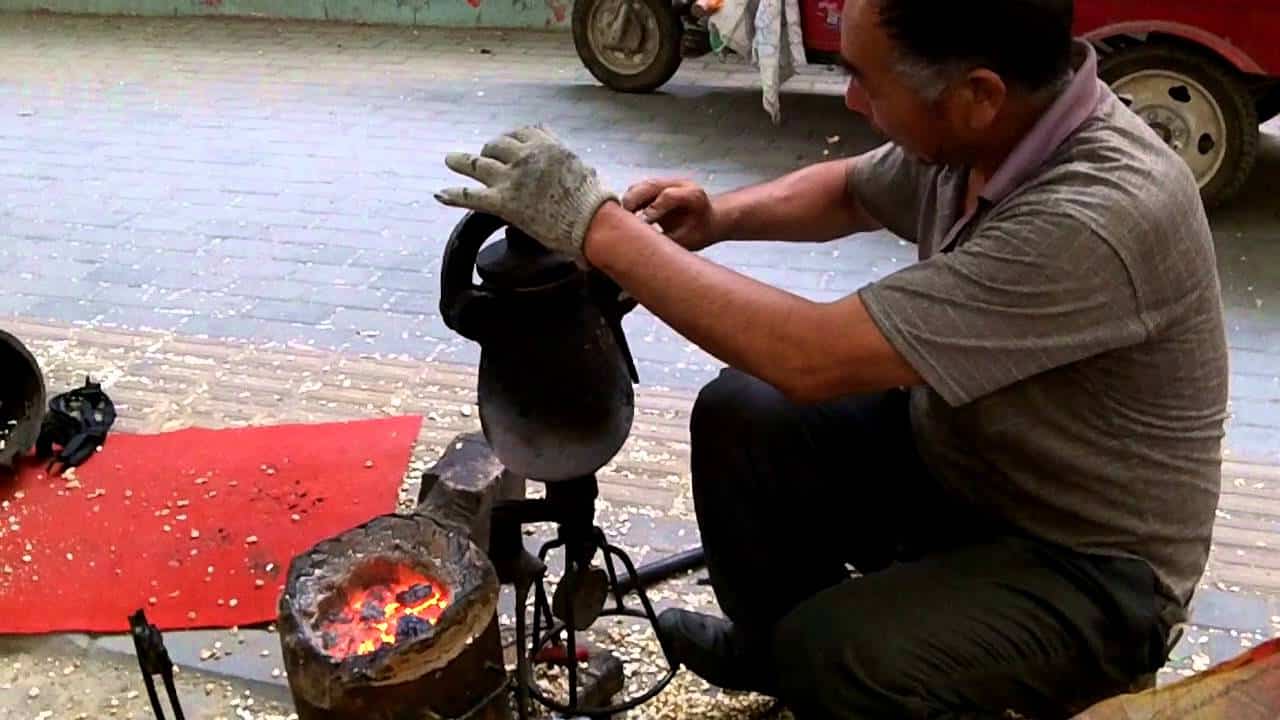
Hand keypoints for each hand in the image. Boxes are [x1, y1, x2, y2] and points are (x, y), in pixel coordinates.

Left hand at [436, 125, 617, 260]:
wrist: (590, 221)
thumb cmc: (591, 198)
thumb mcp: (579, 163)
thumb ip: (558, 150)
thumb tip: (550, 138)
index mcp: (544, 145)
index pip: (521, 133)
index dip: (512, 139)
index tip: (508, 144)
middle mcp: (524, 157)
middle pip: (497, 145)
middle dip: (490, 150)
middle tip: (485, 157)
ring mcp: (511, 178)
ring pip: (478, 163)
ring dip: (461, 160)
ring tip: (450, 159)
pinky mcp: (503, 202)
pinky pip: (471, 195)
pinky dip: (454, 195)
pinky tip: (440, 194)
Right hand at [622, 178, 720, 250]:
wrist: (709, 220)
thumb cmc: (700, 232)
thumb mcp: (690, 240)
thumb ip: (670, 238)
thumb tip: (645, 242)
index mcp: (694, 195)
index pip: (668, 196)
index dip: (652, 210)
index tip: (642, 225)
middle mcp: (680, 184)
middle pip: (650, 185)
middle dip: (634, 201)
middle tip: (623, 220)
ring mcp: (667, 183)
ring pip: (640, 186)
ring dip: (629, 201)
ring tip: (623, 220)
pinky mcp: (656, 187)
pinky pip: (637, 190)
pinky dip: (629, 202)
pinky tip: (626, 217)